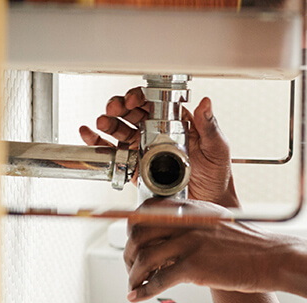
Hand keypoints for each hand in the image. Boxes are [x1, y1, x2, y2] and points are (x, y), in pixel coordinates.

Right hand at [79, 88, 238, 205]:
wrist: (210, 201)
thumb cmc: (217, 173)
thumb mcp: (217, 147)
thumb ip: (209, 126)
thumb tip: (206, 102)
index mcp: (176, 123)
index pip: (154, 103)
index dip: (140, 97)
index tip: (134, 99)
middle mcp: (157, 133)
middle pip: (132, 113)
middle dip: (119, 107)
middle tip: (115, 108)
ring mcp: (144, 148)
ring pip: (120, 129)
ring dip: (108, 122)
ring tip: (103, 122)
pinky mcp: (135, 166)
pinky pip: (114, 152)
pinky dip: (98, 142)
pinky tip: (89, 134)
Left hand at [124, 198, 298, 301]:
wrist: (272, 258)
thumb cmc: (250, 245)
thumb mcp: (218, 222)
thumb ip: (194, 223)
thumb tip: (171, 235)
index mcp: (193, 209)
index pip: (147, 209)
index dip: (133, 226)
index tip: (131, 240)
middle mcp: (187, 222)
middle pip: (139, 233)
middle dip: (128, 252)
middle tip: (130, 264)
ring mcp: (190, 243)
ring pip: (143, 258)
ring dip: (133, 275)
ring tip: (135, 284)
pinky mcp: (194, 266)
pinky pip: (158, 280)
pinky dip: (144, 291)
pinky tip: (139, 296)